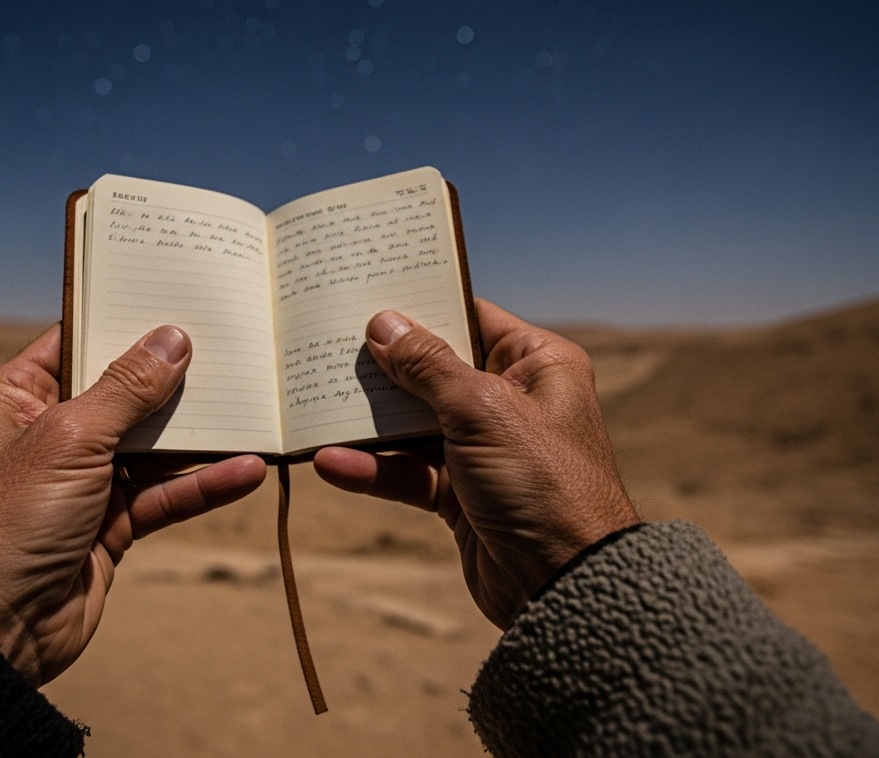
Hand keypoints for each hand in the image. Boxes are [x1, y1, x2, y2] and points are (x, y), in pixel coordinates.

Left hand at [0, 324, 266, 684]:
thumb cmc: (7, 522)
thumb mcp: (69, 438)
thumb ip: (126, 389)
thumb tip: (172, 339)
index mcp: (15, 399)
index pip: (76, 341)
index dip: (124, 319)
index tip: (179, 295)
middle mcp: (47, 435)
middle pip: (123, 393)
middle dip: (175, 377)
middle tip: (234, 345)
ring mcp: (80, 483)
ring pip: (151, 447)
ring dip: (199, 435)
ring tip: (255, 408)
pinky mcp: (109, 527)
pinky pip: (163, 496)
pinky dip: (202, 486)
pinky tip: (246, 471)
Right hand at [314, 299, 639, 628]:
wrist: (565, 587)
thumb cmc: (542, 484)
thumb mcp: (482, 411)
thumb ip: (427, 366)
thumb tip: (383, 323)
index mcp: (538, 365)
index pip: (469, 318)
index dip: (419, 305)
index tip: (364, 290)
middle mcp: (512, 400)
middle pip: (433, 370)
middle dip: (381, 366)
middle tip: (324, 342)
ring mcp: (484, 449)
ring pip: (414, 423)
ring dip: (368, 420)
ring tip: (314, 404)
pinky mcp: (460, 495)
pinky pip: (409, 472)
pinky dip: (373, 469)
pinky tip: (331, 463)